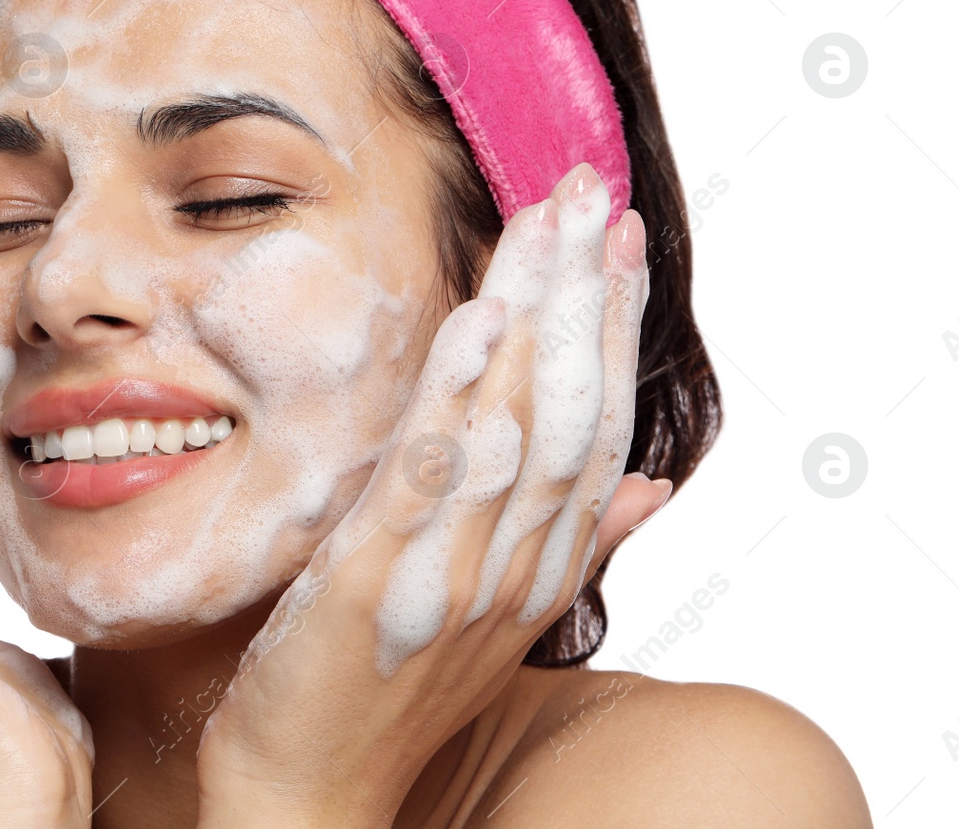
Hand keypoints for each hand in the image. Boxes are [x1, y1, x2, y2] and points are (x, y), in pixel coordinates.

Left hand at [194, 163, 669, 826]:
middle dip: (582, 297)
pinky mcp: (375, 585)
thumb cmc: (389, 692)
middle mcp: (512, 567)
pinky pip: (428, 481)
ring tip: (545, 225)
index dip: (612, 329)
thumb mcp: (495, 616)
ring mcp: (450, 577)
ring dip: (534, 322)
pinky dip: (456, 401)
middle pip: (570, 413)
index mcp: (539, 567)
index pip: (596, 429)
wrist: (309, 794)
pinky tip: (470, 326)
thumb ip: (571, 542)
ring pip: (517, 432)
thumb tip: (649, 482)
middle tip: (588, 190)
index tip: (617, 238)